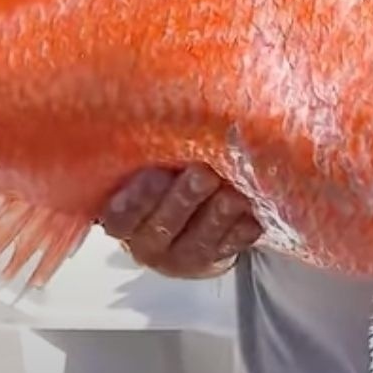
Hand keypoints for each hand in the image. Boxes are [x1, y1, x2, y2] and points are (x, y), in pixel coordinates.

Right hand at [100, 163, 262, 278]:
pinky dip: (241, 231)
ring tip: (231, 194)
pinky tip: (251, 216)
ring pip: (199, 241)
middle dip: (184, 198)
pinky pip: (229, 249)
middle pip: (164, 225)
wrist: (186, 229)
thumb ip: (147, 156)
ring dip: (217, 216)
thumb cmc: (161, 188)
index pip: (121, 216)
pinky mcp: (215, 262)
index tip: (156, 171)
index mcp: (124, 221)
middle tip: (202, 174)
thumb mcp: (145, 172)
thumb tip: (159, 110)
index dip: (137, 197)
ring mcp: (183, 258)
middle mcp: (149, 243)